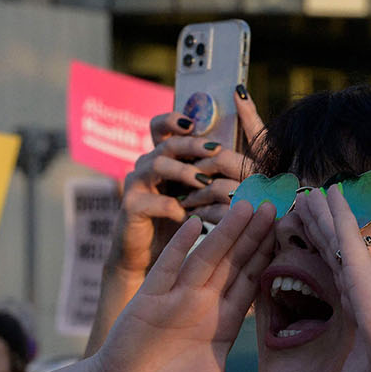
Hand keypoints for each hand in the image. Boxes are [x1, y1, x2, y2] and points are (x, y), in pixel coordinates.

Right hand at [87, 201, 290, 371]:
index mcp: (224, 320)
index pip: (251, 283)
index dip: (269, 260)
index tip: (291, 236)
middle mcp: (204, 302)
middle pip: (234, 263)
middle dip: (254, 236)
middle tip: (276, 207)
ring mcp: (177, 296)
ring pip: (207, 258)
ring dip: (225, 234)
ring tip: (245, 207)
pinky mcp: (150, 298)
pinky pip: (167, 267)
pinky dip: (179, 246)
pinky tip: (193, 224)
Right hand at [117, 97, 260, 274]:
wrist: (148, 252)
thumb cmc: (176, 219)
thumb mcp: (192, 192)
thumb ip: (206, 173)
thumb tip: (239, 159)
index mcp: (160, 156)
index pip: (161, 126)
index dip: (174, 119)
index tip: (194, 123)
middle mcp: (145, 164)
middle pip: (167, 143)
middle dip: (193, 145)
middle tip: (216, 149)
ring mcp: (136, 183)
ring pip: (158, 165)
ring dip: (184, 171)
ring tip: (205, 182)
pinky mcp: (131, 206)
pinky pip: (154, 200)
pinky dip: (175, 207)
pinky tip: (192, 216)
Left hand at [290, 185, 370, 371]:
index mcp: (357, 306)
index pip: (331, 273)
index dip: (319, 255)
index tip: (308, 240)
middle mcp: (360, 285)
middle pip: (331, 248)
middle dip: (318, 226)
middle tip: (305, 204)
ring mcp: (362, 274)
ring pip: (336, 235)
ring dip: (322, 212)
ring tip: (308, 191)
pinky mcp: (363, 269)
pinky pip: (346, 233)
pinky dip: (337, 211)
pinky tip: (328, 190)